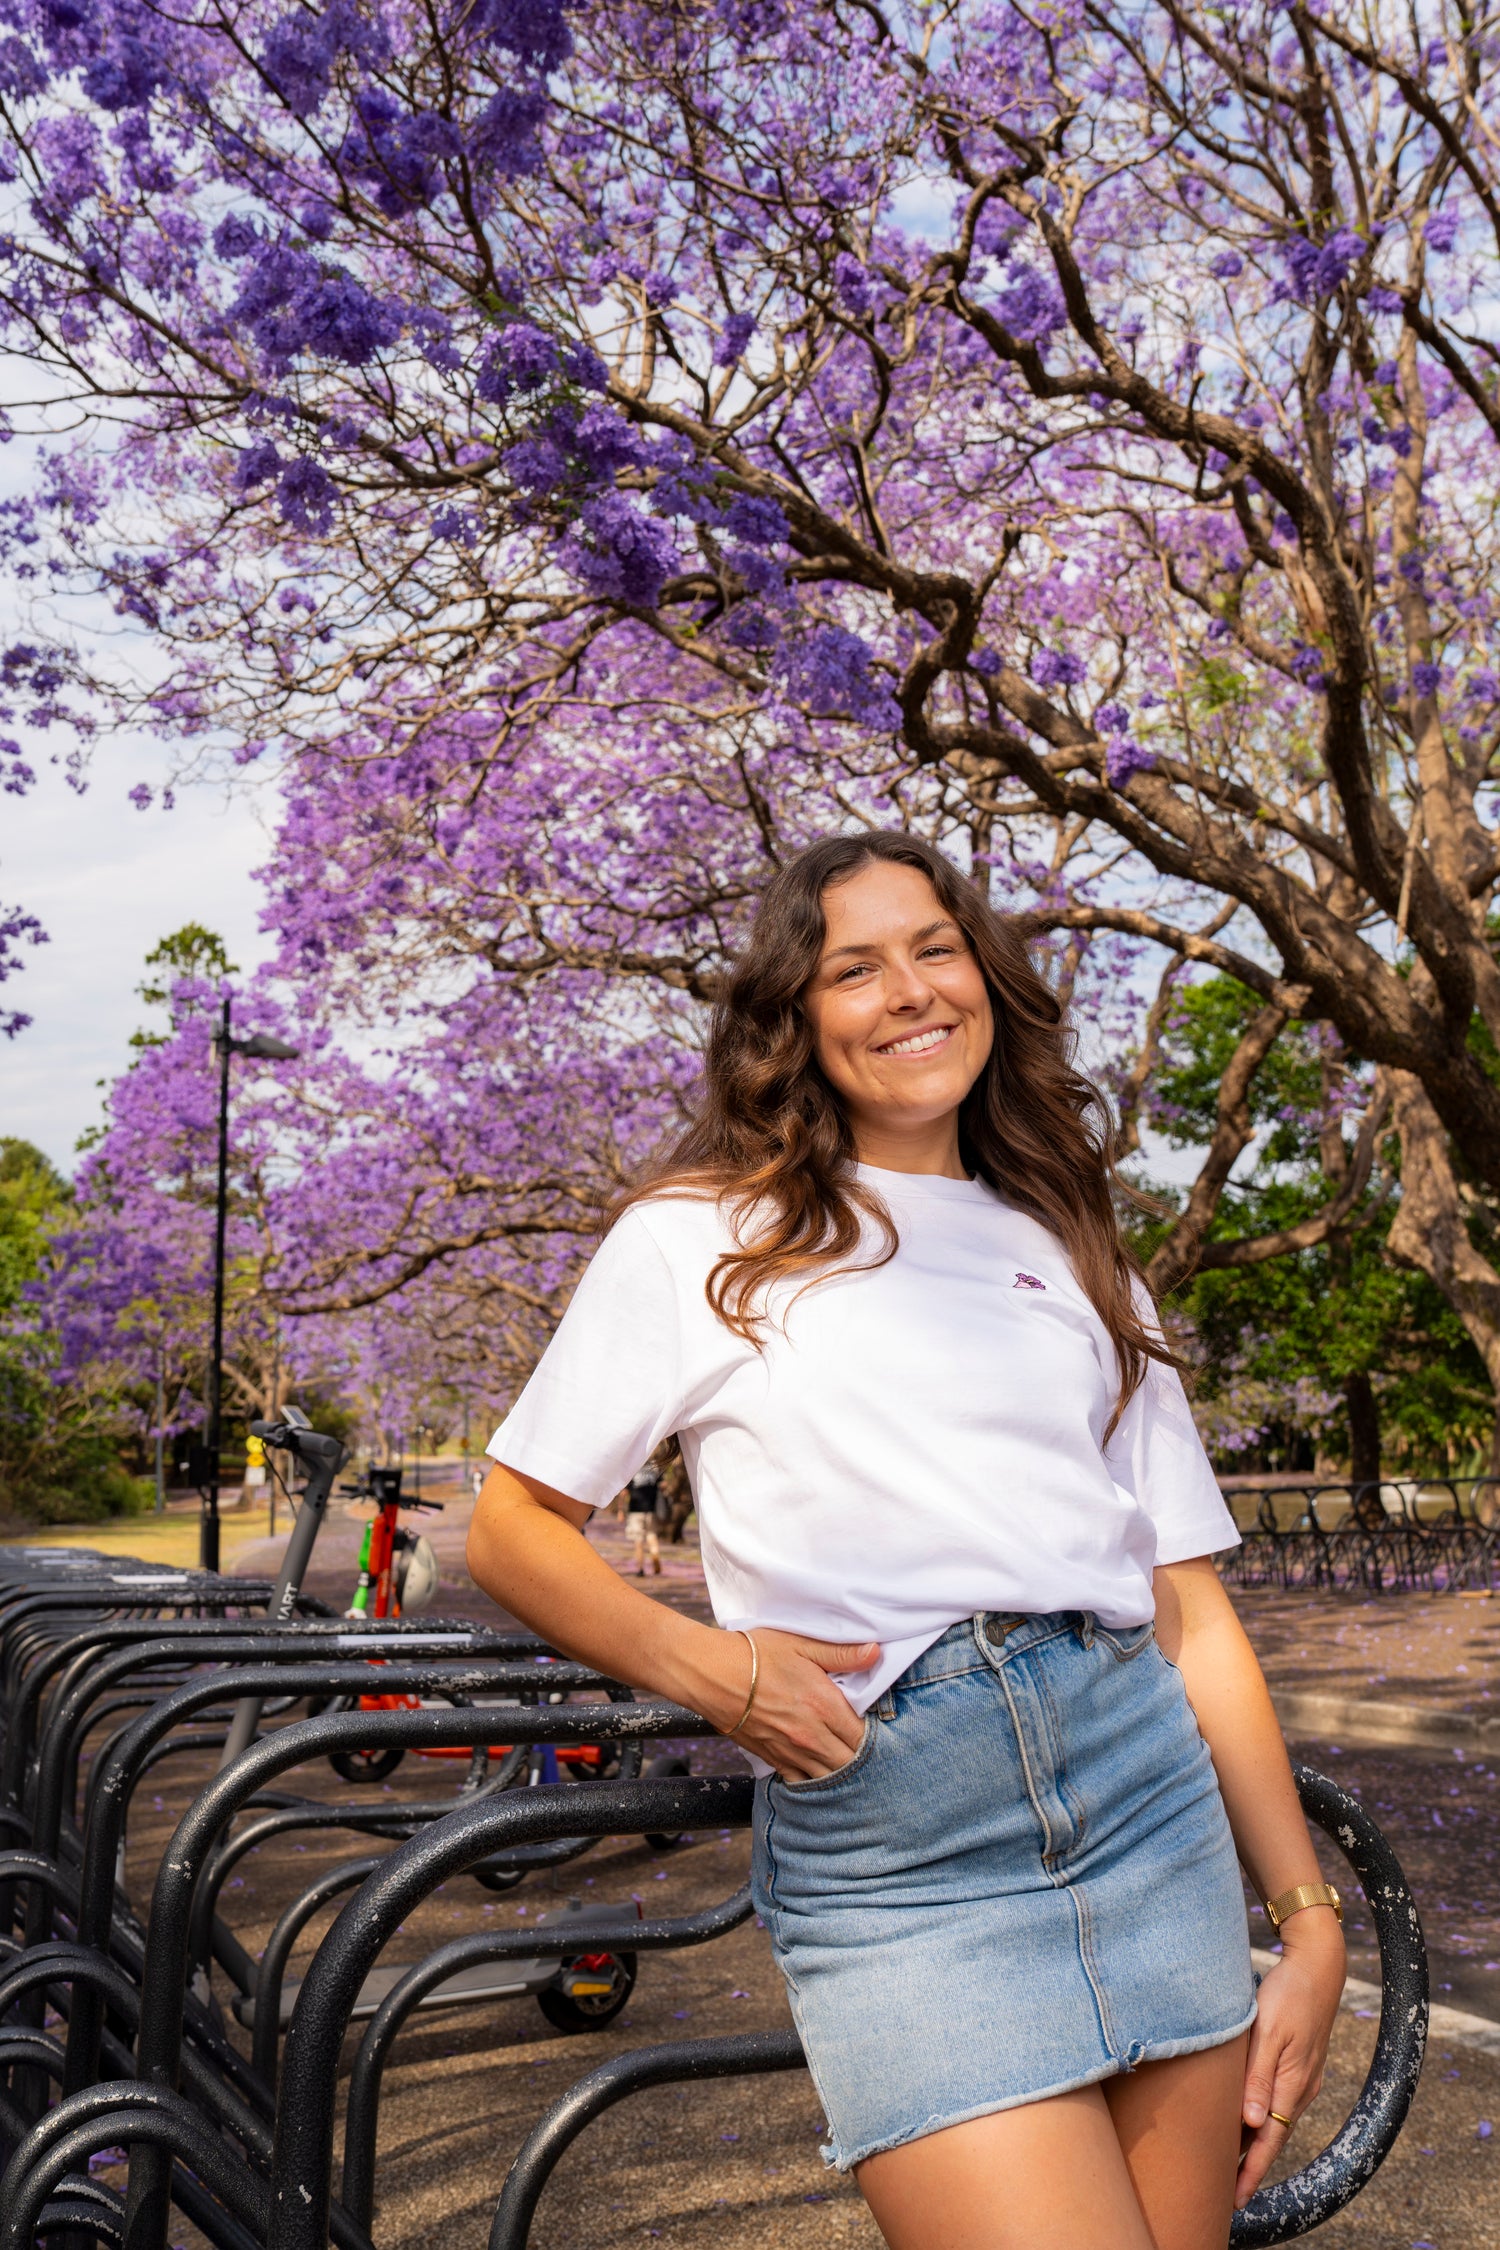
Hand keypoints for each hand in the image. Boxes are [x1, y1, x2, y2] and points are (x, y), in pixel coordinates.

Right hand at [674, 1624, 879, 1782]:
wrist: (711, 1675)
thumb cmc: (755, 1654)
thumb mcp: (801, 1644)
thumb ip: (841, 1653)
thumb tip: (876, 1653)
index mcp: (824, 1705)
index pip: (864, 1734)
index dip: (875, 1733)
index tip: (877, 1726)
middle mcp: (812, 1735)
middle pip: (851, 1762)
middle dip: (863, 1757)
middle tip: (866, 1746)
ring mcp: (792, 1752)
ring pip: (830, 1778)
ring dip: (842, 1772)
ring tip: (846, 1761)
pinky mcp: (773, 1760)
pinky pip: (802, 1783)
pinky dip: (814, 1782)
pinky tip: (819, 1772)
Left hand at [1235, 1915, 1345, 2207]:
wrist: (1317, 1966)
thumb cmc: (1287, 1994)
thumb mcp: (1268, 2032)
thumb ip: (1258, 2077)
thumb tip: (1250, 2123)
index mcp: (1291, 2083)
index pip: (1269, 2139)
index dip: (1251, 2170)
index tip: (1235, 2199)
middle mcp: (1301, 2087)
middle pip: (1273, 2136)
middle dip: (1251, 2164)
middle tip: (1228, 2192)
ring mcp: (1303, 2076)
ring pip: (1276, 2119)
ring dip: (1256, 2142)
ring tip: (1232, 2162)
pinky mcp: (1301, 2064)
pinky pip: (1280, 2101)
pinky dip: (1264, 2118)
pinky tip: (1248, 2119)